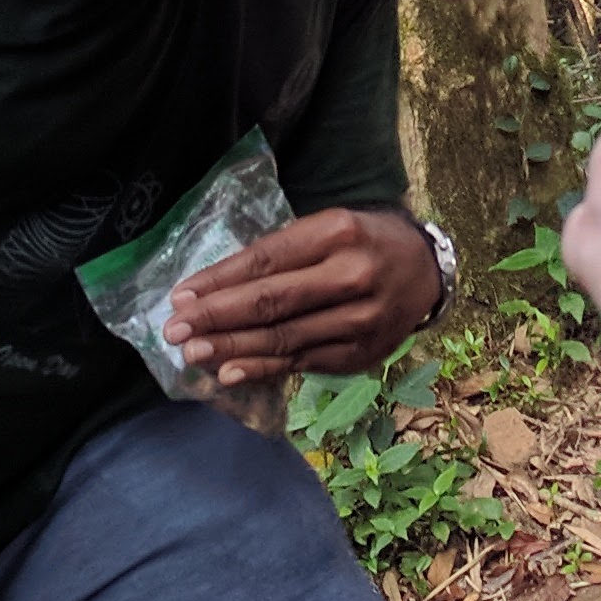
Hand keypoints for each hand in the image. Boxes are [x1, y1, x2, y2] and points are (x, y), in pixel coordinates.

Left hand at [164, 206, 441, 387]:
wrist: (426, 271)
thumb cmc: (363, 241)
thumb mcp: (329, 226)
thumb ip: (284, 251)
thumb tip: (218, 284)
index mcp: (338, 232)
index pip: (267, 260)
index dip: (221, 280)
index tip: (181, 294)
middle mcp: (351, 276)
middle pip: (272, 302)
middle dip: (216, 317)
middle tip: (174, 329)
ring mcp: (358, 320)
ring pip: (283, 337)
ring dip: (231, 348)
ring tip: (192, 353)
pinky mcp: (359, 353)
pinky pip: (301, 362)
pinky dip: (262, 368)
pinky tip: (229, 373)